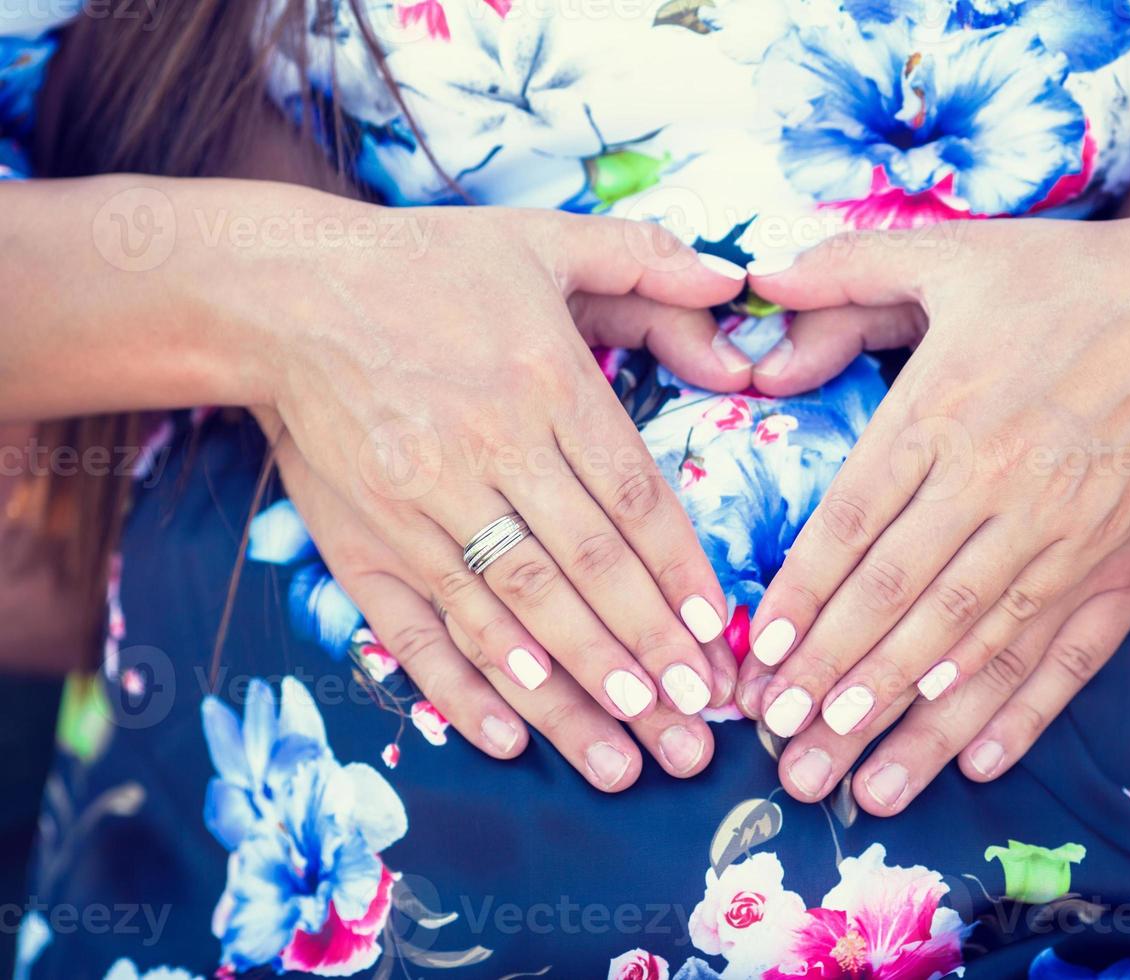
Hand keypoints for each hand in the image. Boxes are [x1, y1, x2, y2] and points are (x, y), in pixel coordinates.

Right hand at [240, 187, 749, 724]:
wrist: (284, 294)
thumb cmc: (428, 268)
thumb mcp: (542, 239)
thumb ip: (644, 258)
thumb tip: (733, 280)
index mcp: (543, 381)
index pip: (632, 497)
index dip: (679, 572)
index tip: (720, 635)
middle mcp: (486, 449)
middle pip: (584, 570)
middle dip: (648, 654)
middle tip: (699, 725)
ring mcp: (418, 505)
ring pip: (512, 612)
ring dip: (574, 692)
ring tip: (629, 757)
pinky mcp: (361, 541)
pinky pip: (416, 626)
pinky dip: (461, 684)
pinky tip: (508, 738)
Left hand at [738, 219, 1129, 739]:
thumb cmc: (1066, 282)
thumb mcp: (949, 252)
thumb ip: (845, 267)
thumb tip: (756, 274)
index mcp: (941, 412)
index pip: (853, 523)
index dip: (804, 597)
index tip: (761, 657)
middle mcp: (992, 483)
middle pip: (899, 598)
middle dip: (835, 678)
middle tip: (783, 747)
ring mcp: (1059, 533)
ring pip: (971, 640)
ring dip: (910, 716)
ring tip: (857, 784)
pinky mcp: (1118, 563)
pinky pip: (1065, 649)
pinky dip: (1021, 708)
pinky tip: (977, 763)